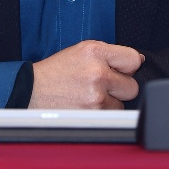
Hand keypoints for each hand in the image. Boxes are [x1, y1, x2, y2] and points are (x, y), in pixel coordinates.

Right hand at [28, 40, 143, 108]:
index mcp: (95, 51)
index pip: (133, 59)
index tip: (122, 69)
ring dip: (109, 103)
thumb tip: (138, 61)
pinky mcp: (91, 115)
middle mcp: (97, 72)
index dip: (129, 66)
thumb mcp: (81, 51)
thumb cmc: (56, 71)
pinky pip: (109, 117)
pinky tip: (85, 105)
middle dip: (121, 87)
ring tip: (88, 95)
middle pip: (132, 86)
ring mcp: (95, 96)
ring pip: (121, 105)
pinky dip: (100, 113)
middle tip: (102, 85)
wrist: (31, 91)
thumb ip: (109, 54)